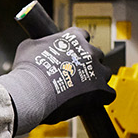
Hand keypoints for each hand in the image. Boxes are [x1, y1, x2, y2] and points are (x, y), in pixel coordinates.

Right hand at [0, 27, 114, 129]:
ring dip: (97, 79)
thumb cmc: (28, 70)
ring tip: (83, 90)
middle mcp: (89, 50)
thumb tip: (37, 45)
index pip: (83, 35)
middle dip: (88, 63)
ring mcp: (97, 70)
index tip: (72, 54)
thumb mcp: (28, 47)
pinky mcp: (101, 90)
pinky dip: (102, 97)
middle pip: (96, 54)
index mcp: (73, 37)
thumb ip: (39, 44)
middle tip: (75, 74)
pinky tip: (92, 101)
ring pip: (105, 73)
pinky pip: (109, 93)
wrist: (32, 92)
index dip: (78, 46)